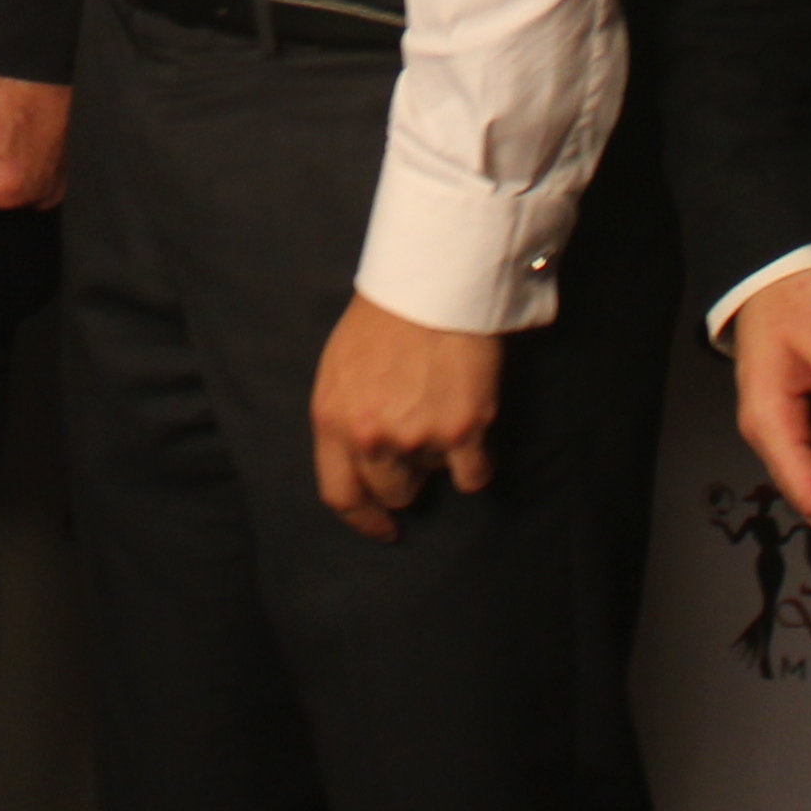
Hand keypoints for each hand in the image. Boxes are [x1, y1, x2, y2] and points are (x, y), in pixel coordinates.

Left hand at [0, 65, 72, 209]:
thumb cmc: (2, 74)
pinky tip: (34, 130)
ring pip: (15, 186)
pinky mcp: (75, 172)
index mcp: (4, 184)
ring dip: (12, 162)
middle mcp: (37, 195)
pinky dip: (35, 159)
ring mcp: (60, 185)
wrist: (53, 47)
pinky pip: (41, 178)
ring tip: (14, 122)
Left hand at [309, 293, 502, 540]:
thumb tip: (361, 462)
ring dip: (441, 454)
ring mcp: (418, 438)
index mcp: (333, 421)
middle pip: (392, 492)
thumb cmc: (383, 319)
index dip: (364, 519)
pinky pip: (474, 475)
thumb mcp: (338, 370)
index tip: (383, 528)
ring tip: (443, 404)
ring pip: (436, 477)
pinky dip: (477, 461)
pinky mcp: (464, 431)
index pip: (341, 495)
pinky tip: (474, 428)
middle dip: (406, 478)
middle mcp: (371, 438)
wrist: (434, 282)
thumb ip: (344, 420)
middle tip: (420, 444)